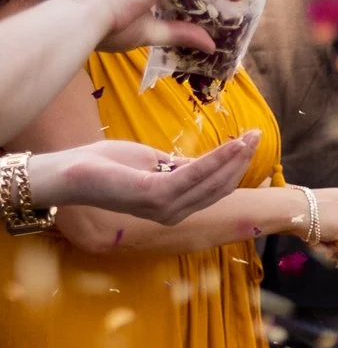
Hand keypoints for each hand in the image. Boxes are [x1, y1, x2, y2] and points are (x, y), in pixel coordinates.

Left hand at [26, 135, 255, 224]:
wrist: (69, 173)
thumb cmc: (104, 166)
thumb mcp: (149, 163)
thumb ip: (176, 166)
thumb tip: (203, 160)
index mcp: (173, 206)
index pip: (215, 188)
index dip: (235, 166)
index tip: (250, 142)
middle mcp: (174, 212)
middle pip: (221, 187)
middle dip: (243, 160)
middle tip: (258, 135)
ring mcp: (166, 207)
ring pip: (214, 181)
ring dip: (236, 157)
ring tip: (251, 136)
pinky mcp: (157, 195)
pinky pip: (196, 174)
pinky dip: (218, 158)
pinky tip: (232, 142)